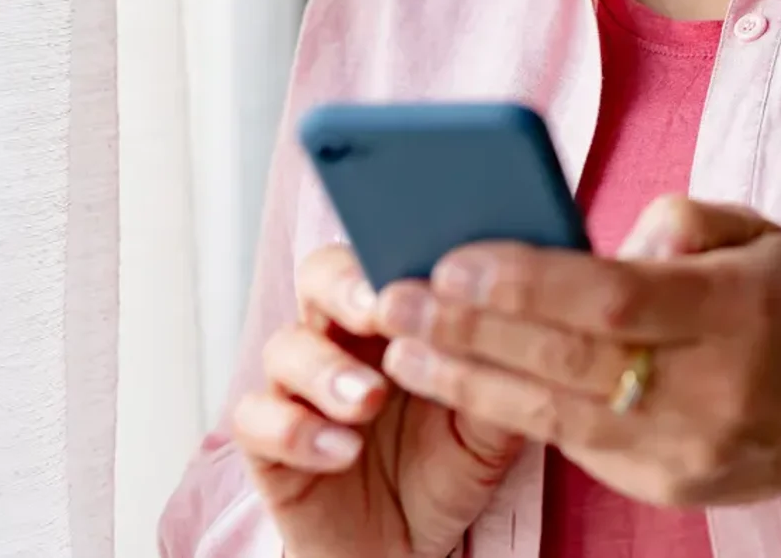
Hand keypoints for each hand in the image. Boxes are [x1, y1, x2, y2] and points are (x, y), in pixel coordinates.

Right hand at [231, 243, 524, 557]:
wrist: (410, 547)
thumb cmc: (449, 466)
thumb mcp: (492, 423)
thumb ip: (500, 373)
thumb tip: (524, 320)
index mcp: (397, 317)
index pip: (382, 254)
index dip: (397, 252)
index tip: (429, 268)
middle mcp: (342, 338)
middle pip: (320, 277)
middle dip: (346, 286)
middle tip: (379, 309)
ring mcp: (300, 388)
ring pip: (284, 346)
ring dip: (326, 368)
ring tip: (369, 399)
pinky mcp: (269, 444)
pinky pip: (256, 421)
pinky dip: (295, 430)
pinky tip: (342, 451)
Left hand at [371, 199, 780, 549]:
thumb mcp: (758, 233)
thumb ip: (681, 220)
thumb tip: (600, 243)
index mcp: (739, 310)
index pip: (616, 299)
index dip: (530, 283)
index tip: (457, 260)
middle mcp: (714, 387)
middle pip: (572, 360)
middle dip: (473, 329)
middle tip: (397, 299)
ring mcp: (688, 448)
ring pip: (558, 415)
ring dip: (469, 379)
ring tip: (401, 349)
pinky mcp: (667, 485)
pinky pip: (576, 444)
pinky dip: (511, 409)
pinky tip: (459, 379)